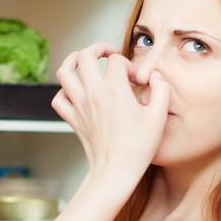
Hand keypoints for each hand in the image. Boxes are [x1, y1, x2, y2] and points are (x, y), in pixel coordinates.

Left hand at [51, 42, 170, 184]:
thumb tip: (156, 77)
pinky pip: (59, 97)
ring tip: (84, 60)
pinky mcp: (72, 119)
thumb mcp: (159, 118)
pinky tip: (76, 91)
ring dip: (73, 61)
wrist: (115, 172)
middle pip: (85, 56)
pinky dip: (64, 90)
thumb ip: (161, 91)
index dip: (129, 65)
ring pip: (64, 71)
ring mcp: (79, 106)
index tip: (136, 79)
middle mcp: (93, 94)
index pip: (117, 61)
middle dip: (97, 49)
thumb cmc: (138, 148)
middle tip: (109, 54)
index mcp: (115, 91)